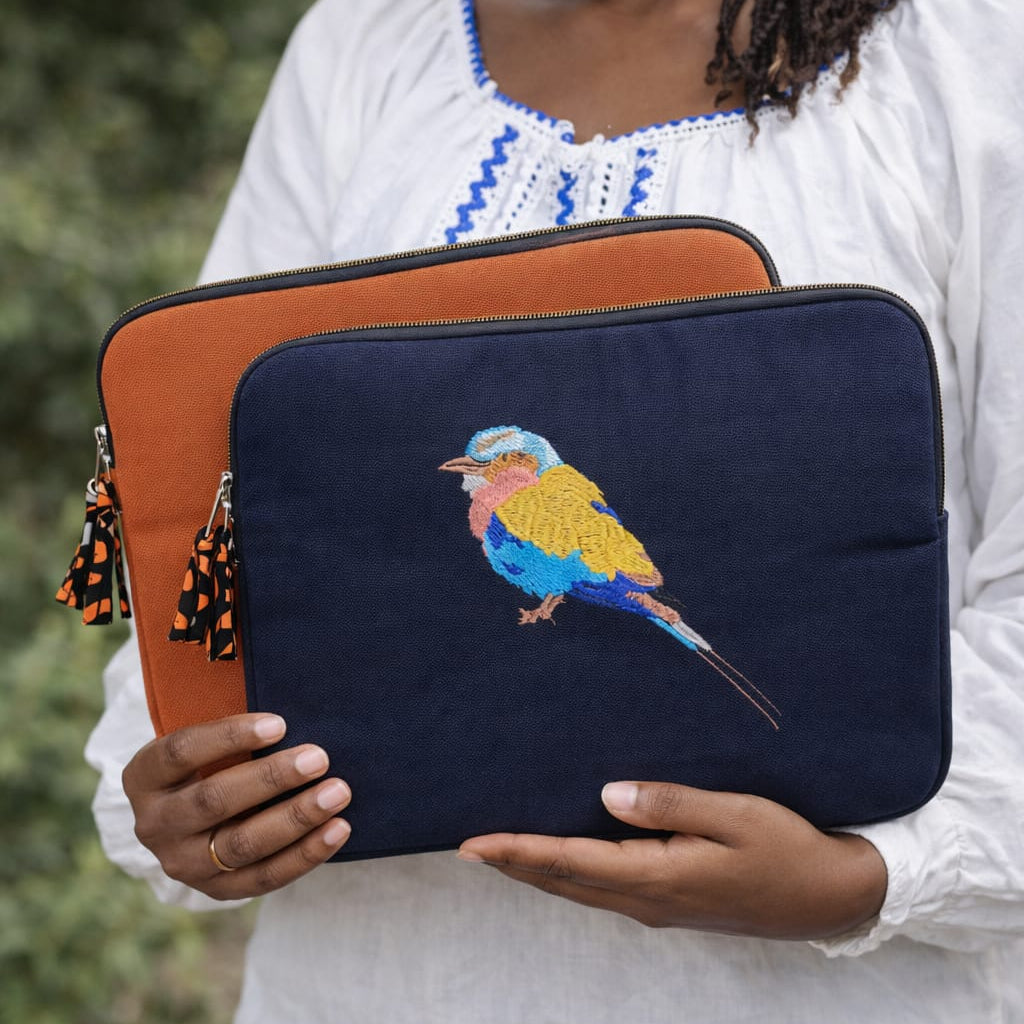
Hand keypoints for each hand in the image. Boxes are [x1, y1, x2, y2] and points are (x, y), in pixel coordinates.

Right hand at [122, 714, 351, 898]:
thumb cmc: (209, 761)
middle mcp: (154, 824)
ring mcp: (181, 864)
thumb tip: (291, 702)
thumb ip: (232, 727)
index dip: (230, 737)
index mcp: (144, 776)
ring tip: (338, 792)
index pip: (182, 751)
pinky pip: (265, 877)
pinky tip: (338, 829)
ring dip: (296, 817)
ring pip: (242, 844)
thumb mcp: (202, 741)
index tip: (280, 723)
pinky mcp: (215, 891)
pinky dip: (306, 854)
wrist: (189, 822)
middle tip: (319, 758)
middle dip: (272, 778)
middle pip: (214, 800)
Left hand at [457, 782, 886, 939]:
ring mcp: (659, 907)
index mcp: (659, 876)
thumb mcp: (735, 815)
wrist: (831, 897)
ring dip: (537, 873)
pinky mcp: (671, 903)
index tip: (473, 843)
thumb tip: (607, 794)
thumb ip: (669, 805)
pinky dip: (568, 876)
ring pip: (580, 891)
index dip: (518, 851)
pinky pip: (602, 891)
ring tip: (501, 853)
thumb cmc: (788, 849)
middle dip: (514, 866)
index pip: (569, 861)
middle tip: (468, 847)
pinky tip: (561, 861)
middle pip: (564, 882)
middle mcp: (649, 899)